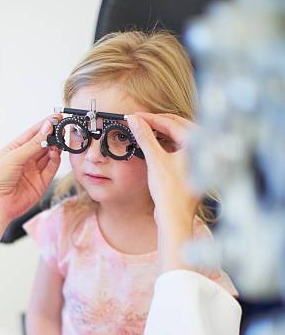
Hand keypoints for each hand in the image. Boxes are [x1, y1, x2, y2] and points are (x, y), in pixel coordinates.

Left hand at [0, 117, 60, 228]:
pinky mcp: (41, 183)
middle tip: (62, 128)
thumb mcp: (15, 156)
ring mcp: (34, 170)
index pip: (34, 133)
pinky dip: (56, 160)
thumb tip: (47, 127)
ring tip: (61, 139)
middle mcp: (26, 159)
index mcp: (15, 149)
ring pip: (49, 155)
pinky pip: (52, 168)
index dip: (46, 125)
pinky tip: (57, 153)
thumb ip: (34, 143)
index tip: (57, 117)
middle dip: (53, 135)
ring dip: (56, 147)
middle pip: (43, 143)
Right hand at [126, 113, 199, 271]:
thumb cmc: (170, 193)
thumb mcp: (155, 160)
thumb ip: (145, 137)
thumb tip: (134, 120)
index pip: (171, 122)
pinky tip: (154, 146)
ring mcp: (197, 159)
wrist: (175, 218)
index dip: (151, 118)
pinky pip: (178, 149)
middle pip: (177, 127)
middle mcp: (201, 148)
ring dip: (161, 134)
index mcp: (197, 142)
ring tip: (144, 132)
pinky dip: (165, 145)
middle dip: (157, 123)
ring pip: (178, 138)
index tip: (135, 116)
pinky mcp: (191, 169)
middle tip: (139, 121)